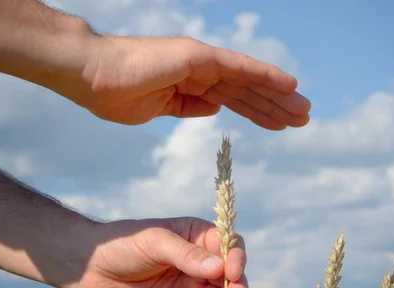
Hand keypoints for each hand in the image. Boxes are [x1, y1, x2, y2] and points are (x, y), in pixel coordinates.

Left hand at [73, 217, 250, 287]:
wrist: (88, 268)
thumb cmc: (122, 244)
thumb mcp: (155, 242)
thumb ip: (187, 255)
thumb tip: (220, 267)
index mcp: (197, 236)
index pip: (228, 246)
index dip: (235, 259)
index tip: (232, 272)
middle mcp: (199, 262)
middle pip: (228, 277)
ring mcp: (190, 287)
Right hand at [80, 35, 310, 128]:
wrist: (89, 75)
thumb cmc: (115, 94)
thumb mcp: (160, 109)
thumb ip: (187, 107)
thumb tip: (213, 109)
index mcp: (193, 84)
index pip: (234, 99)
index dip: (258, 112)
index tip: (280, 124)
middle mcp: (202, 69)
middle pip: (247, 90)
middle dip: (275, 105)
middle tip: (303, 118)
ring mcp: (201, 61)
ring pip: (249, 80)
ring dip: (278, 95)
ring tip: (304, 110)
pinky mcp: (198, 56)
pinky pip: (239, 68)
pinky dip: (266, 75)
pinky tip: (289, 86)